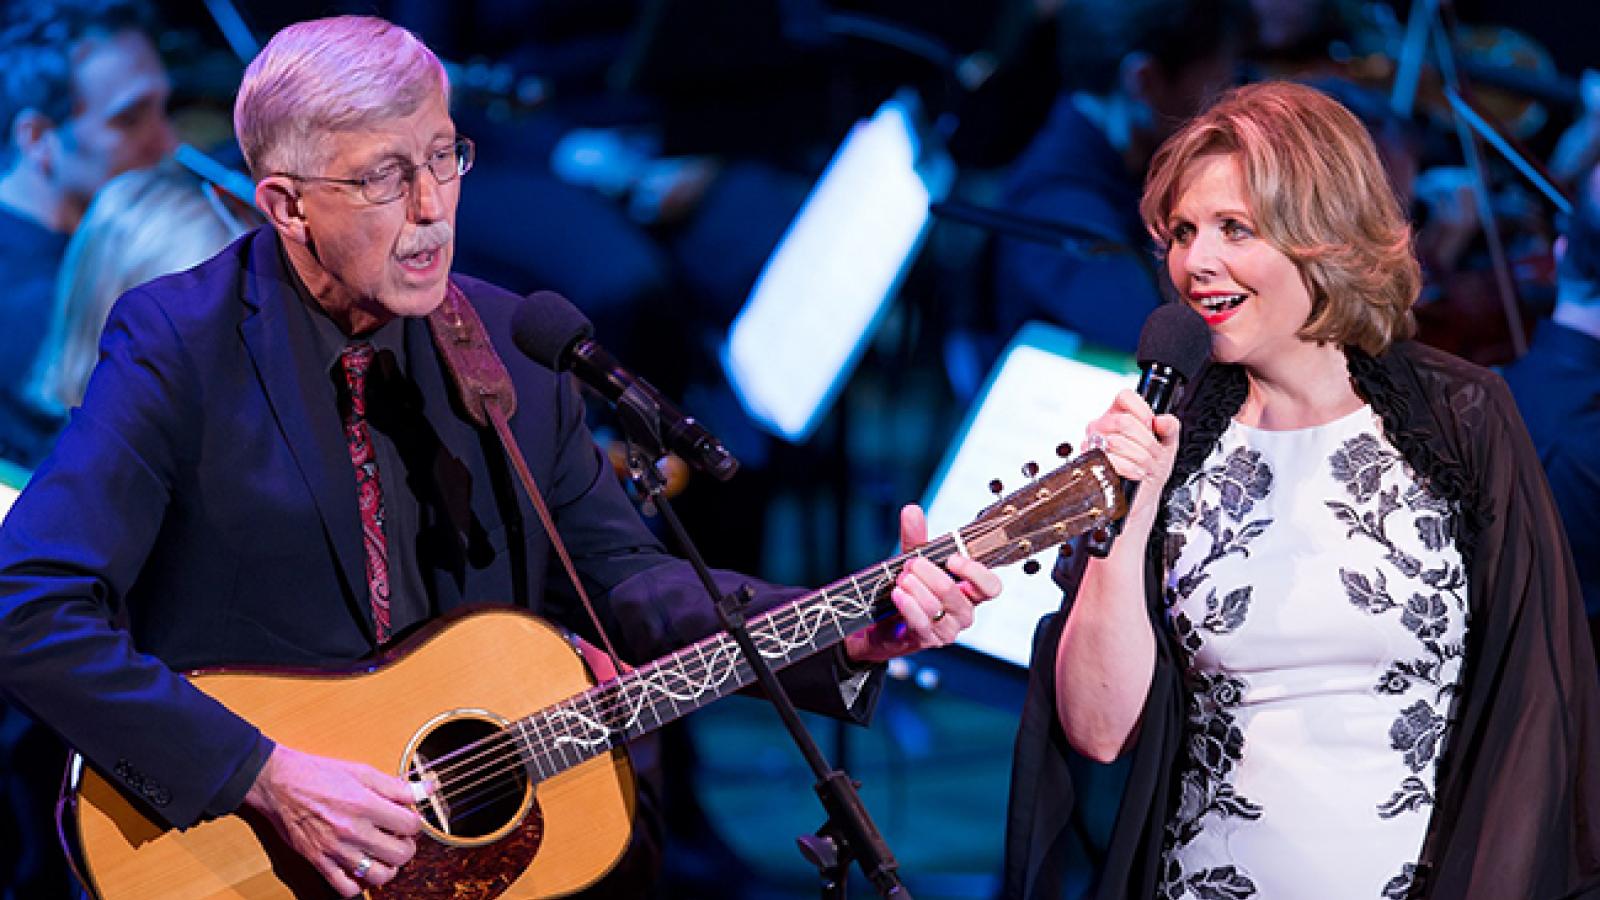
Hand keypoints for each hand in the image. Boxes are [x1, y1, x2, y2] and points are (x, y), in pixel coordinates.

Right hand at [243, 744, 433, 895]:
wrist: (278, 783)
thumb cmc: (318, 774)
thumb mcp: (362, 771)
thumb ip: (396, 786)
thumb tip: (426, 789)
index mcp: (365, 805)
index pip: (411, 825)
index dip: (415, 822)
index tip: (407, 819)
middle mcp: (352, 831)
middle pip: (400, 855)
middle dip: (407, 846)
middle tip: (399, 838)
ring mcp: (335, 850)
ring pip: (377, 876)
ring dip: (388, 868)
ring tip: (383, 855)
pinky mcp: (318, 861)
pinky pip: (345, 888)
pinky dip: (358, 884)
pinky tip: (360, 868)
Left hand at [844, 505, 1002, 663]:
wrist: (885, 623)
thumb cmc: (910, 591)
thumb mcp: (914, 561)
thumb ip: (916, 538)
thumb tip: (911, 510)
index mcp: (970, 592)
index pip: (991, 587)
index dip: (975, 573)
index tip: (952, 559)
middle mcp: (964, 613)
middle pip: (955, 594)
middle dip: (929, 574)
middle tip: (911, 564)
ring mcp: (947, 629)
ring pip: (936, 607)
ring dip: (915, 589)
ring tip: (901, 579)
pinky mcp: (929, 640)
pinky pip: (922, 623)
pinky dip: (908, 605)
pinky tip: (898, 594)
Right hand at [1085, 389, 1180, 505]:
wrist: (1143, 493)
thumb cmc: (1150, 466)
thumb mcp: (1166, 443)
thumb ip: (1170, 427)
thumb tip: (1162, 420)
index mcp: (1120, 413)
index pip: (1125, 397)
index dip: (1142, 411)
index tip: (1152, 426)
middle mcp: (1103, 425)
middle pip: (1123, 421)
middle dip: (1146, 441)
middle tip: (1154, 453)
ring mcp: (1094, 443)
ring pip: (1117, 441)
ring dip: (1140, 457)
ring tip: (1148, 466)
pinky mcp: (1091, 462)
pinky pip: (1109, 460)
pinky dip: (1129, 468)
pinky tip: (1137, 472)